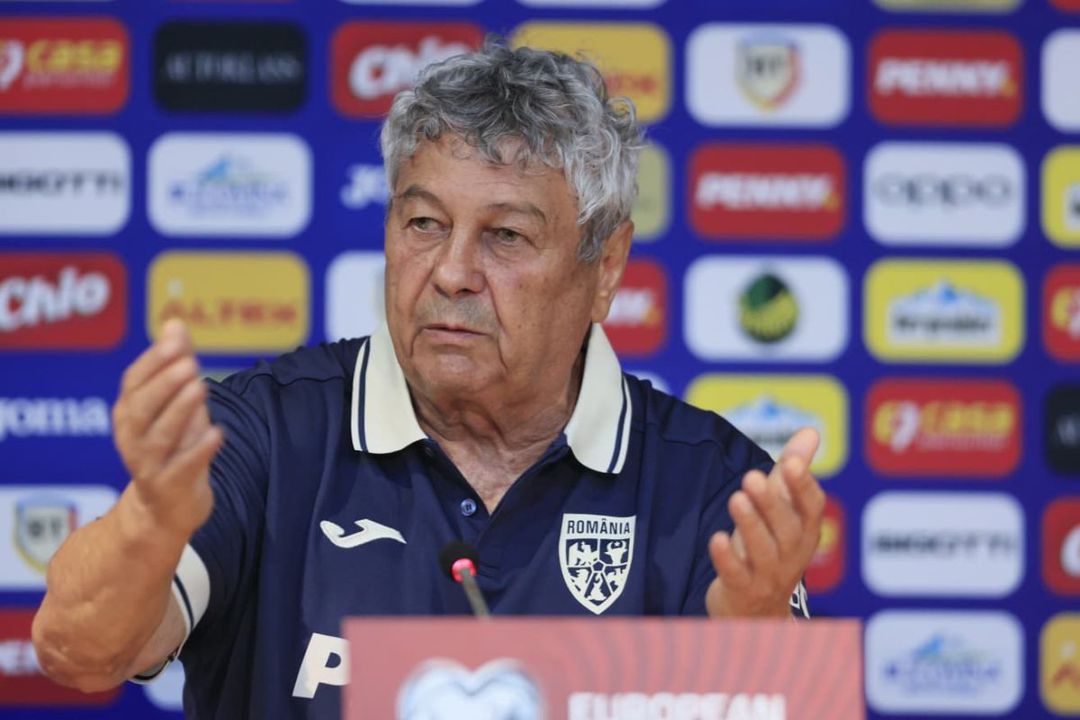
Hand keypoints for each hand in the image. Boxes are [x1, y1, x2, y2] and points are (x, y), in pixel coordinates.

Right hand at [112, 319, 222, 537]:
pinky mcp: (170, 487)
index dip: (154, 362)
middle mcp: (132, 438)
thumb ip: (175, 364)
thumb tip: (175, 323)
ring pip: (159, 436)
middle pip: (141, 408)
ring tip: (201, 387)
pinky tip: (218, 432)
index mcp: (129, 413)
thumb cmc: (173, 446)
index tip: (177, 342)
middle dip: (164, 384)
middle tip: (190, 363)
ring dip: (180, 410)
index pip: (134, 382)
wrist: (166, 508)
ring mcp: (148, 465)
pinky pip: (184, 467)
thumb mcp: (174, 404)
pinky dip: (200, 449)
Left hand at [705, 427, 824, 618]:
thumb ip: (793, 471)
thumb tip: (811, 430)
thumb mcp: (784, 510)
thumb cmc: (771, 549)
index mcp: (804, 531)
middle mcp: (791, 554)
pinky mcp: (742, 590)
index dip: (802, 485)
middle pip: (785, 528)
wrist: (758, 613)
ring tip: (736, 498)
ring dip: (750, 524)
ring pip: (762, 550)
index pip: (811, 507)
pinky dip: (727, 558)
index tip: (790, 462)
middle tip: (752, 476)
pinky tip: (717, 539)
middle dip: (771, 502)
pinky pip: (736, 574)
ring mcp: (768, 575)